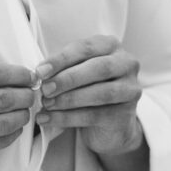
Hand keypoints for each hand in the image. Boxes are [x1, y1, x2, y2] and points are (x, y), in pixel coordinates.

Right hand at [0, 64, 35, 170]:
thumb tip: (10, 78)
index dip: (19, 75)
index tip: (29, 76)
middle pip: (4, 98)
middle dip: (25, 96)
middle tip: (32, 95)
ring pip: (4, 122)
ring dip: (22, 116)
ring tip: (24, 111)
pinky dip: (11, 134)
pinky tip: (12, 129)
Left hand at [35, 35, 144, 158]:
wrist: (109, 124)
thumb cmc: (88, 89)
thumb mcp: (76, 72)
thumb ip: (62, 68)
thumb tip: (40, 73)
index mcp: (111, 46)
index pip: (86, 48)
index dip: (62, 59)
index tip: (40, 71)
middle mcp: (126, 64)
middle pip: (98, 68)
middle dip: (68, 78)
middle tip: (45, 88)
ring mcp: (130, 89)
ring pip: (100, 93)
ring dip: (69, 99)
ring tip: (46, 104)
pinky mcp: (126, 114)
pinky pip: (95, 115)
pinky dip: (68, 118)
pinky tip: (49, 119)